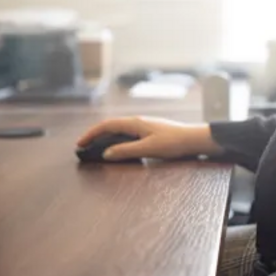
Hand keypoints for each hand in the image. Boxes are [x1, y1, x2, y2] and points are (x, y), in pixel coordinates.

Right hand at [77, 117, 223, 160]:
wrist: (195, 139)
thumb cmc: (174, 142)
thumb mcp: (148, 149)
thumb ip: (126, 151)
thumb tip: (107, 154)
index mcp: (135, 122)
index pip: (106, 125)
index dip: (91, 134)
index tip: (80, 143)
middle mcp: (138, 121)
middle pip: (111, 126)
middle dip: (95, 135)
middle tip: (84, 146)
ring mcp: (144, 126)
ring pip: (119, 130)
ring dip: (106, 137)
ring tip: (97, 147)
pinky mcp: (150, 132)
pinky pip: (127, 134)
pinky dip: (117, 140)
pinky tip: (118, 148)